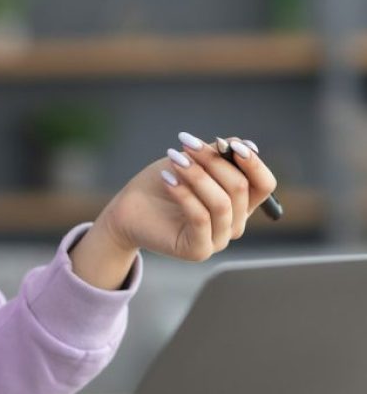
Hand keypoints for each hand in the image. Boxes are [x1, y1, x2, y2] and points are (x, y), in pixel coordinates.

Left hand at [100, 132, 276, 262]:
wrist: (129, 210)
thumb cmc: (164, 182)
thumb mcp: (195, 162)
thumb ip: (221, 155)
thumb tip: (249, 146)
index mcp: (240, 203)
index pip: (264, 184)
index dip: (253, 163)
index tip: (232, 144)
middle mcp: (234, 223)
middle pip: (241, 189)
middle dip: (214, 161)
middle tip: (187, 144)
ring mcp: (218, 240)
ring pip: (221, 203)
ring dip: (197, 175)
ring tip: (174, 158)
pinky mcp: (198, 250)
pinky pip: (200, 218)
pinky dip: (184, 194)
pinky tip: (167, 179)